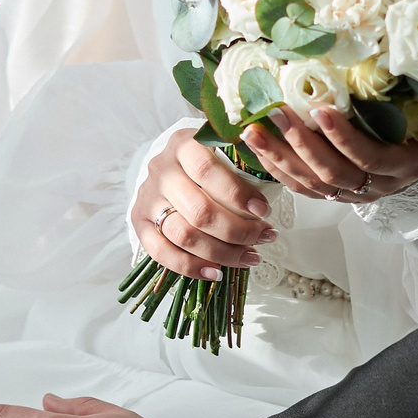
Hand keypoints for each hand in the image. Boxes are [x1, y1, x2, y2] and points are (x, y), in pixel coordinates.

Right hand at [133, 127, 274, 280]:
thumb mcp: (222, 148)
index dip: (237, 194)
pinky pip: (161, 253)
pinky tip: (217, 273)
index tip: (263, 210)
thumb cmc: (205, 160)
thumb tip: (278, 178)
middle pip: (199, 210)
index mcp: (183, 145)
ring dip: (222, 252)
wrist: (167, 166)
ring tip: (251, 256)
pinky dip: (191, 267)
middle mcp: (161, 170)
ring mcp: (147, 198)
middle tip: (265, 236)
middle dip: (238, 230)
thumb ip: (243, 159)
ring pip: (183, 235)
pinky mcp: (139, 222)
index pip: (207, 171)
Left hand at [244, 106, 417, 204]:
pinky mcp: (336, 195)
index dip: (343, 138)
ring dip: (279, 157)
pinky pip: (302, 189)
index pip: (368, 158)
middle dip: (300, 142)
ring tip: (253, 131)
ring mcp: (353, 194)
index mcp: (402, 168)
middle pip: (331, 172)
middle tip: (276, 112)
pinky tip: (258, 151)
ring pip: (311, 183)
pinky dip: (278, 171)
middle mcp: (376, 186)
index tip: (319, 110)